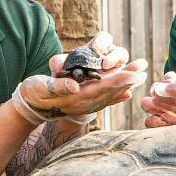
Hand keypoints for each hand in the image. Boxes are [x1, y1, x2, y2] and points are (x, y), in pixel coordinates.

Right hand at [12, 32, 146, 124]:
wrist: (30, 108)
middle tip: (145, 67)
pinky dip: (117, 95)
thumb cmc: (34, 93)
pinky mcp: (84, 104)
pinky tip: (128, 93)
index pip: (104, 86)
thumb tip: (75, 85)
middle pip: (112, 89)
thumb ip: (59, 86)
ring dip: (127, 84)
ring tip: (141, 75)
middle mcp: (86, 103)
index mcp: (78, 97)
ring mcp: (86, 105)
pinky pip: (105, 100)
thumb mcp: (43, 87)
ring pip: (111, 93)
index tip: (136, 72)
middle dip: (129, 78)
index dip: (121, 78)